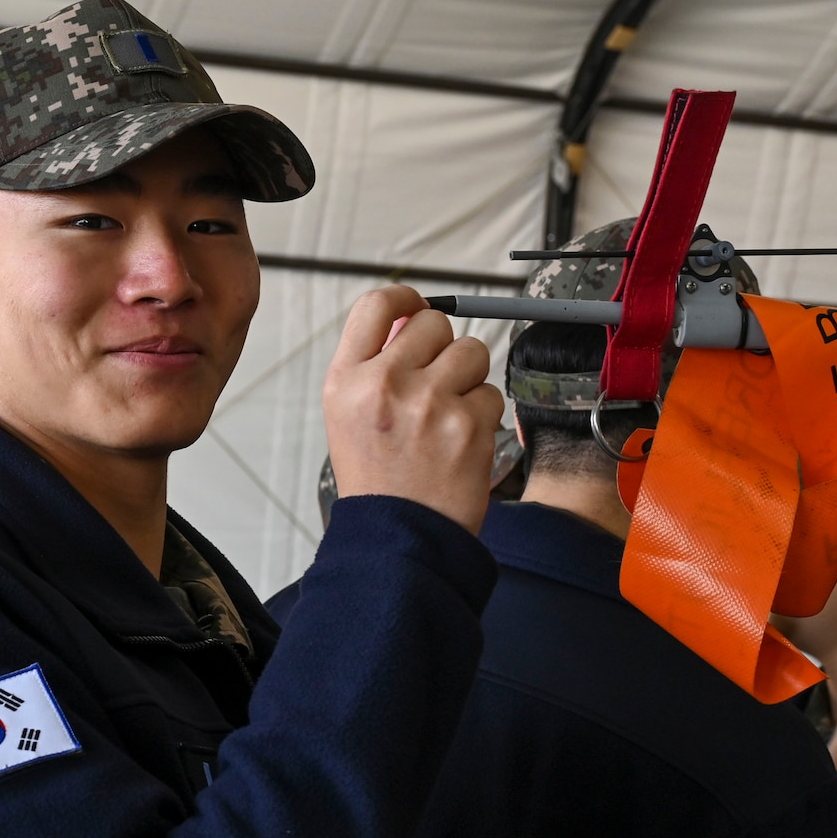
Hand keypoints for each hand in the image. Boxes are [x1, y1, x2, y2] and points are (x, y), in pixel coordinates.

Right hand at [323, 286, 502, 532]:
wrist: (399, 538)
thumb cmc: (377, 478)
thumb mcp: (349, 415)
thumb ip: (374, 364)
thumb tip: (413, 316)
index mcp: (346, 380)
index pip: (377, 305)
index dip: (405, 298)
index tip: (418, 307)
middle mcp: (384, 384)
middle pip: (434, 323)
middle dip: (442, 349)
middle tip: (434, 387)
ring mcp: (429, 403)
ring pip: (471, 352)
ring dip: (467, 379)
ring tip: (446, 417)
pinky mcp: (468, 425)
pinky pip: (490, 393)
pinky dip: (482, 415)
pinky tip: (459, 443)